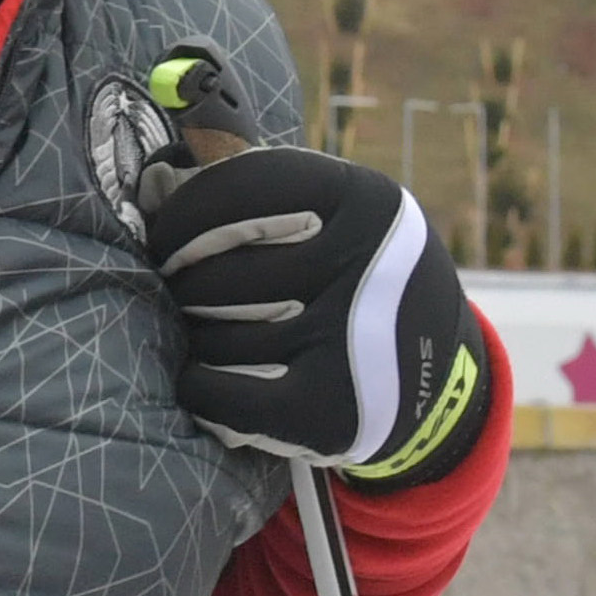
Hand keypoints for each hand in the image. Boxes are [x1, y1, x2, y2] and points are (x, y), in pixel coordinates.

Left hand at [141, 144, 486, 486]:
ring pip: (210, 333)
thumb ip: (264, 191)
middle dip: (184, 286)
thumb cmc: (360, 279)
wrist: (440, 380)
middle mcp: (363, 265)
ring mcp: (349, 342)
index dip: (181, 214)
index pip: (236, 187)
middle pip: (210, 272)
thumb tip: (154, 185)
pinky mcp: (327, 410)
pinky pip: (213, 391)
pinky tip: (207, 378)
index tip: (162, 235)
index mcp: (364, 201)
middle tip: (187, 293)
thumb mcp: (346, 214)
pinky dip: (198, 385)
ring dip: (195, 335)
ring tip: (217, 333)